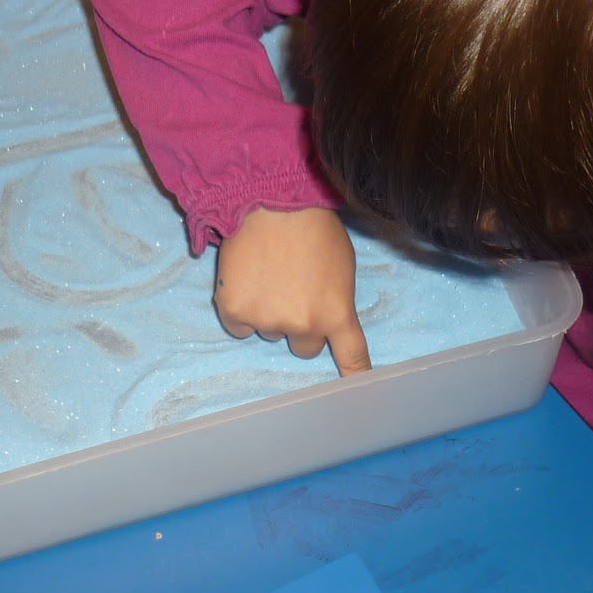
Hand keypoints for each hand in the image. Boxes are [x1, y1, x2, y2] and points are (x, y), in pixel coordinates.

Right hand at [214, 206, 372, 375]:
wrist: (270, 199)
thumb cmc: (313, 225)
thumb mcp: (341, 265)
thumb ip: (335, 298)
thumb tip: (322, 316)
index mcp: (336, 312)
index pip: (351, 355)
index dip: (355, 376)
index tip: (357, 392)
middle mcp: (303, 324)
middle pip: (305, 347)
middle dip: (301, 325)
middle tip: (294, 290)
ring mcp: (267, 320)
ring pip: (271, 332)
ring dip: (270, 312)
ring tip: (269, 273)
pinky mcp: (235, 311)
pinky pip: (240, 326)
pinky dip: (242, 308)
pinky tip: (247, 279)